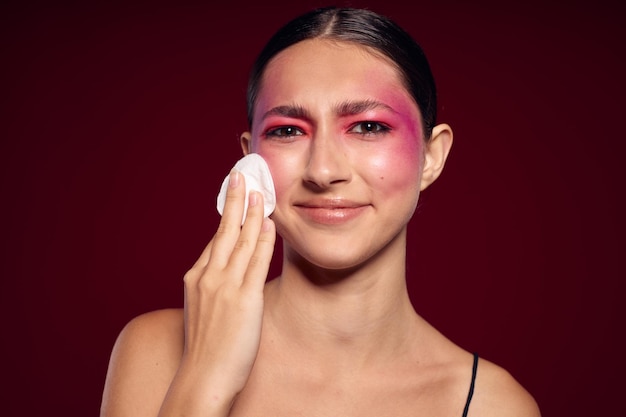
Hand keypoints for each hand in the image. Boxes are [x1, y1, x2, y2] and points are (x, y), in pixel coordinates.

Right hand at [176, 170, 275, 411]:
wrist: (204, 376)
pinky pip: (255, 262)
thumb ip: (213, 288)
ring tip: (260, 191)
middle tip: (241, 176)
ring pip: (240, 241)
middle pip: (224, 231)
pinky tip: (269, 223)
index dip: (227, 216)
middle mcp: (208, 277)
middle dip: (235, 201)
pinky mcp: (244, 299)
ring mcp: (225, 286)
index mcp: (196, 278)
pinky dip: (262, 240)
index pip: (215, 240)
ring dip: (251, 213)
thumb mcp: (201, 311)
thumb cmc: (205, 348)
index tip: (234, 198)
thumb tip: (228, 272)